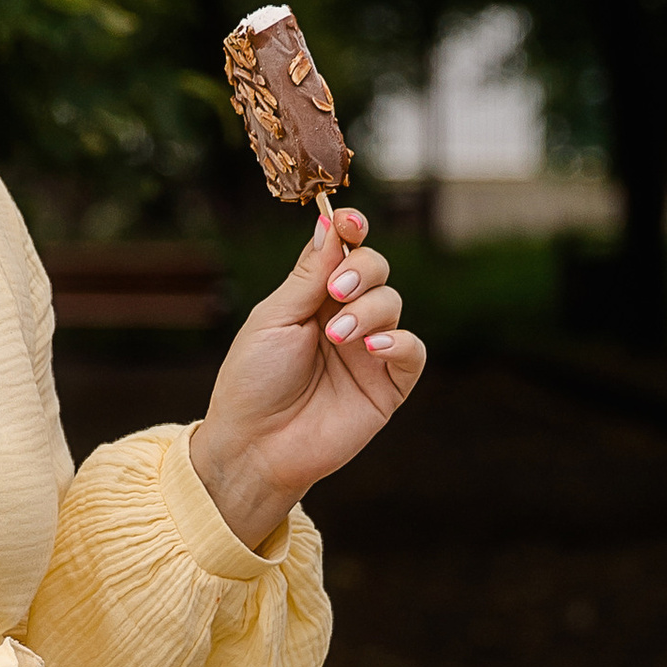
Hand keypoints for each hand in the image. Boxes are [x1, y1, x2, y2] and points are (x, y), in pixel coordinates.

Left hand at [188, 202, 423, 552]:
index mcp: (313, 297)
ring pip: (393, 304)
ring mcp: (369, 351)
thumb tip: (329, 223)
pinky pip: (413, 352)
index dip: (351, 230)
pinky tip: (373, 349)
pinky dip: (400, 343)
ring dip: (369, 310)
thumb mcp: (273, 319)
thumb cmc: (253, 382)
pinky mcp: (388, 385)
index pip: (343, 251)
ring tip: (337, 336)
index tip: (350, 221)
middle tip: (336, 292)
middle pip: (375, 269)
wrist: (255, 446)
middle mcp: (345, 317)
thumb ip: (307, 275)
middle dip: (361, 269)